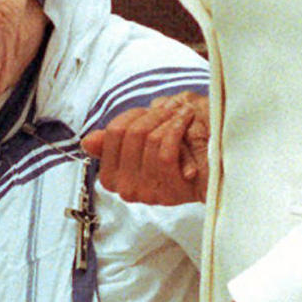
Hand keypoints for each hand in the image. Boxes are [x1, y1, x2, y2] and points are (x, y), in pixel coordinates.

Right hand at [82, 93, 209, 204]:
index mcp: (113, 177)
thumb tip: (87, 142)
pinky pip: (166, 152)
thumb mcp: (142, 141)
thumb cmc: (179, 150)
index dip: (133, 115)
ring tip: (183, 114)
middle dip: (154, 114)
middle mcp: (126, 189)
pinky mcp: (169, 192)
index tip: (150, 110)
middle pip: (131, 134)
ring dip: (169, 119)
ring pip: (150, 140)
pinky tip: (187, 121)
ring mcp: (147, 193)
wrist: (213, 170)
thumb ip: (114, 142)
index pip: (113, 133)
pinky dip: (178, 129)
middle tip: (171, 108)